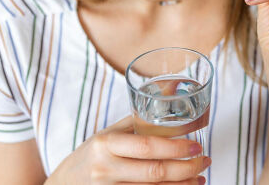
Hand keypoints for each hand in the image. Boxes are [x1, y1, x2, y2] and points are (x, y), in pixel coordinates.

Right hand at [46, 115, 209, 183]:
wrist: (64, 183)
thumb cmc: (92, 154)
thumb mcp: (109, 133)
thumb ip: (138, 121)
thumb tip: (173, 92)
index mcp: (106, 144)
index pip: (146, 147)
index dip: (175, 148)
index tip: (196, 145)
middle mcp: (106, 169)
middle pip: (155, 172)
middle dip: (186, 167)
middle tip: (204, 159)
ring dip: (184, 184)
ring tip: (200, 175)